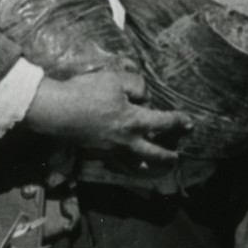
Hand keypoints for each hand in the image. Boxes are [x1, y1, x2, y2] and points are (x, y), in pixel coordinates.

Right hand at [23, 69, 192, 169]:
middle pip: (153, 153)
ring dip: (147, 166)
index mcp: (134, 121)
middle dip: (167, 156)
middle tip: (176, 157)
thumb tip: (144, 97)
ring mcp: (110, 149)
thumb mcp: (116, 80)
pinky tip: (126, 161)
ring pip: (134, 163)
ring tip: (154, 166)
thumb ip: (136, 86)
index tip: (189, 123)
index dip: (178, 121)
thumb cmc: (87, 93)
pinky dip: (125, 165)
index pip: (163, 122)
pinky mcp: (95, 151)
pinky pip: (116, 162)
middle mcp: (126, 140)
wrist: (57, 110)